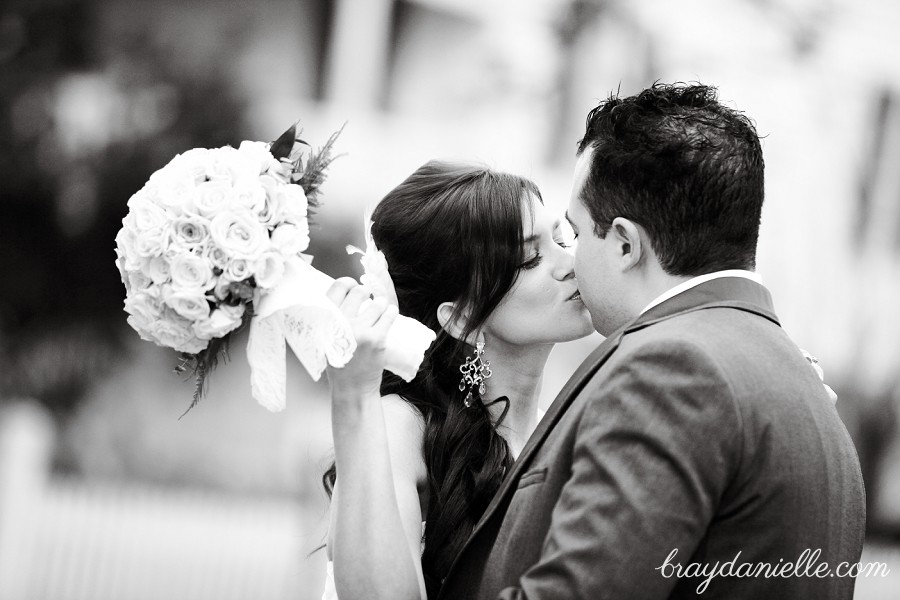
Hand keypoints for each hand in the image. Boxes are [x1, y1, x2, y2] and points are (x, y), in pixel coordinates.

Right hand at [326, 277, 398, 399]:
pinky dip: (391, 312)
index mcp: (325, 321)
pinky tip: (388, 315)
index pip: (336, 288)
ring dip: (380, 304)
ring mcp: (360, 331)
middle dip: (365, 294)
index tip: (352, 285)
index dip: (347, 283)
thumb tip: (344, 292)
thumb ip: (330, 318)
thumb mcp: (324, 339)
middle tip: (367, 302)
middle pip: (359, 291)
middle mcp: (340, 324)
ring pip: (377, 302)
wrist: (352, 388)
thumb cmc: (340, 363)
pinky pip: (389, 313)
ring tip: (378, 313)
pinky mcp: (377, 339)